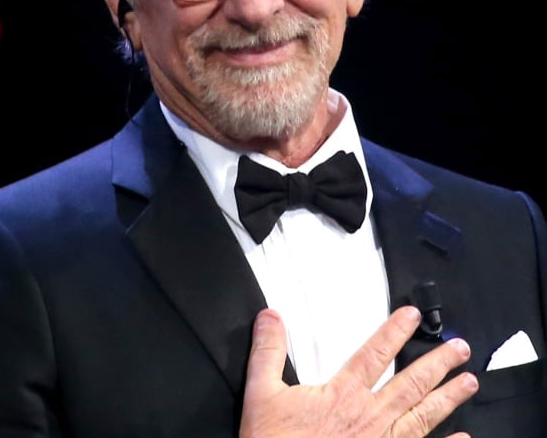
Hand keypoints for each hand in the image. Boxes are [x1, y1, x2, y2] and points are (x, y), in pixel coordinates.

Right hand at [240, 305, 478, 437]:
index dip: (395, 332)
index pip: (374, 354)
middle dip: (438, 363)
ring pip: (423, 416)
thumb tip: (270, 315)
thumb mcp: (262, 394)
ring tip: (469, 382)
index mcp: (343, 395)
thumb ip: (268, 352)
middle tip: (460, 347)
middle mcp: (370, 417)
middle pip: (411, 383)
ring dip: (448, 397)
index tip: (412, 316)